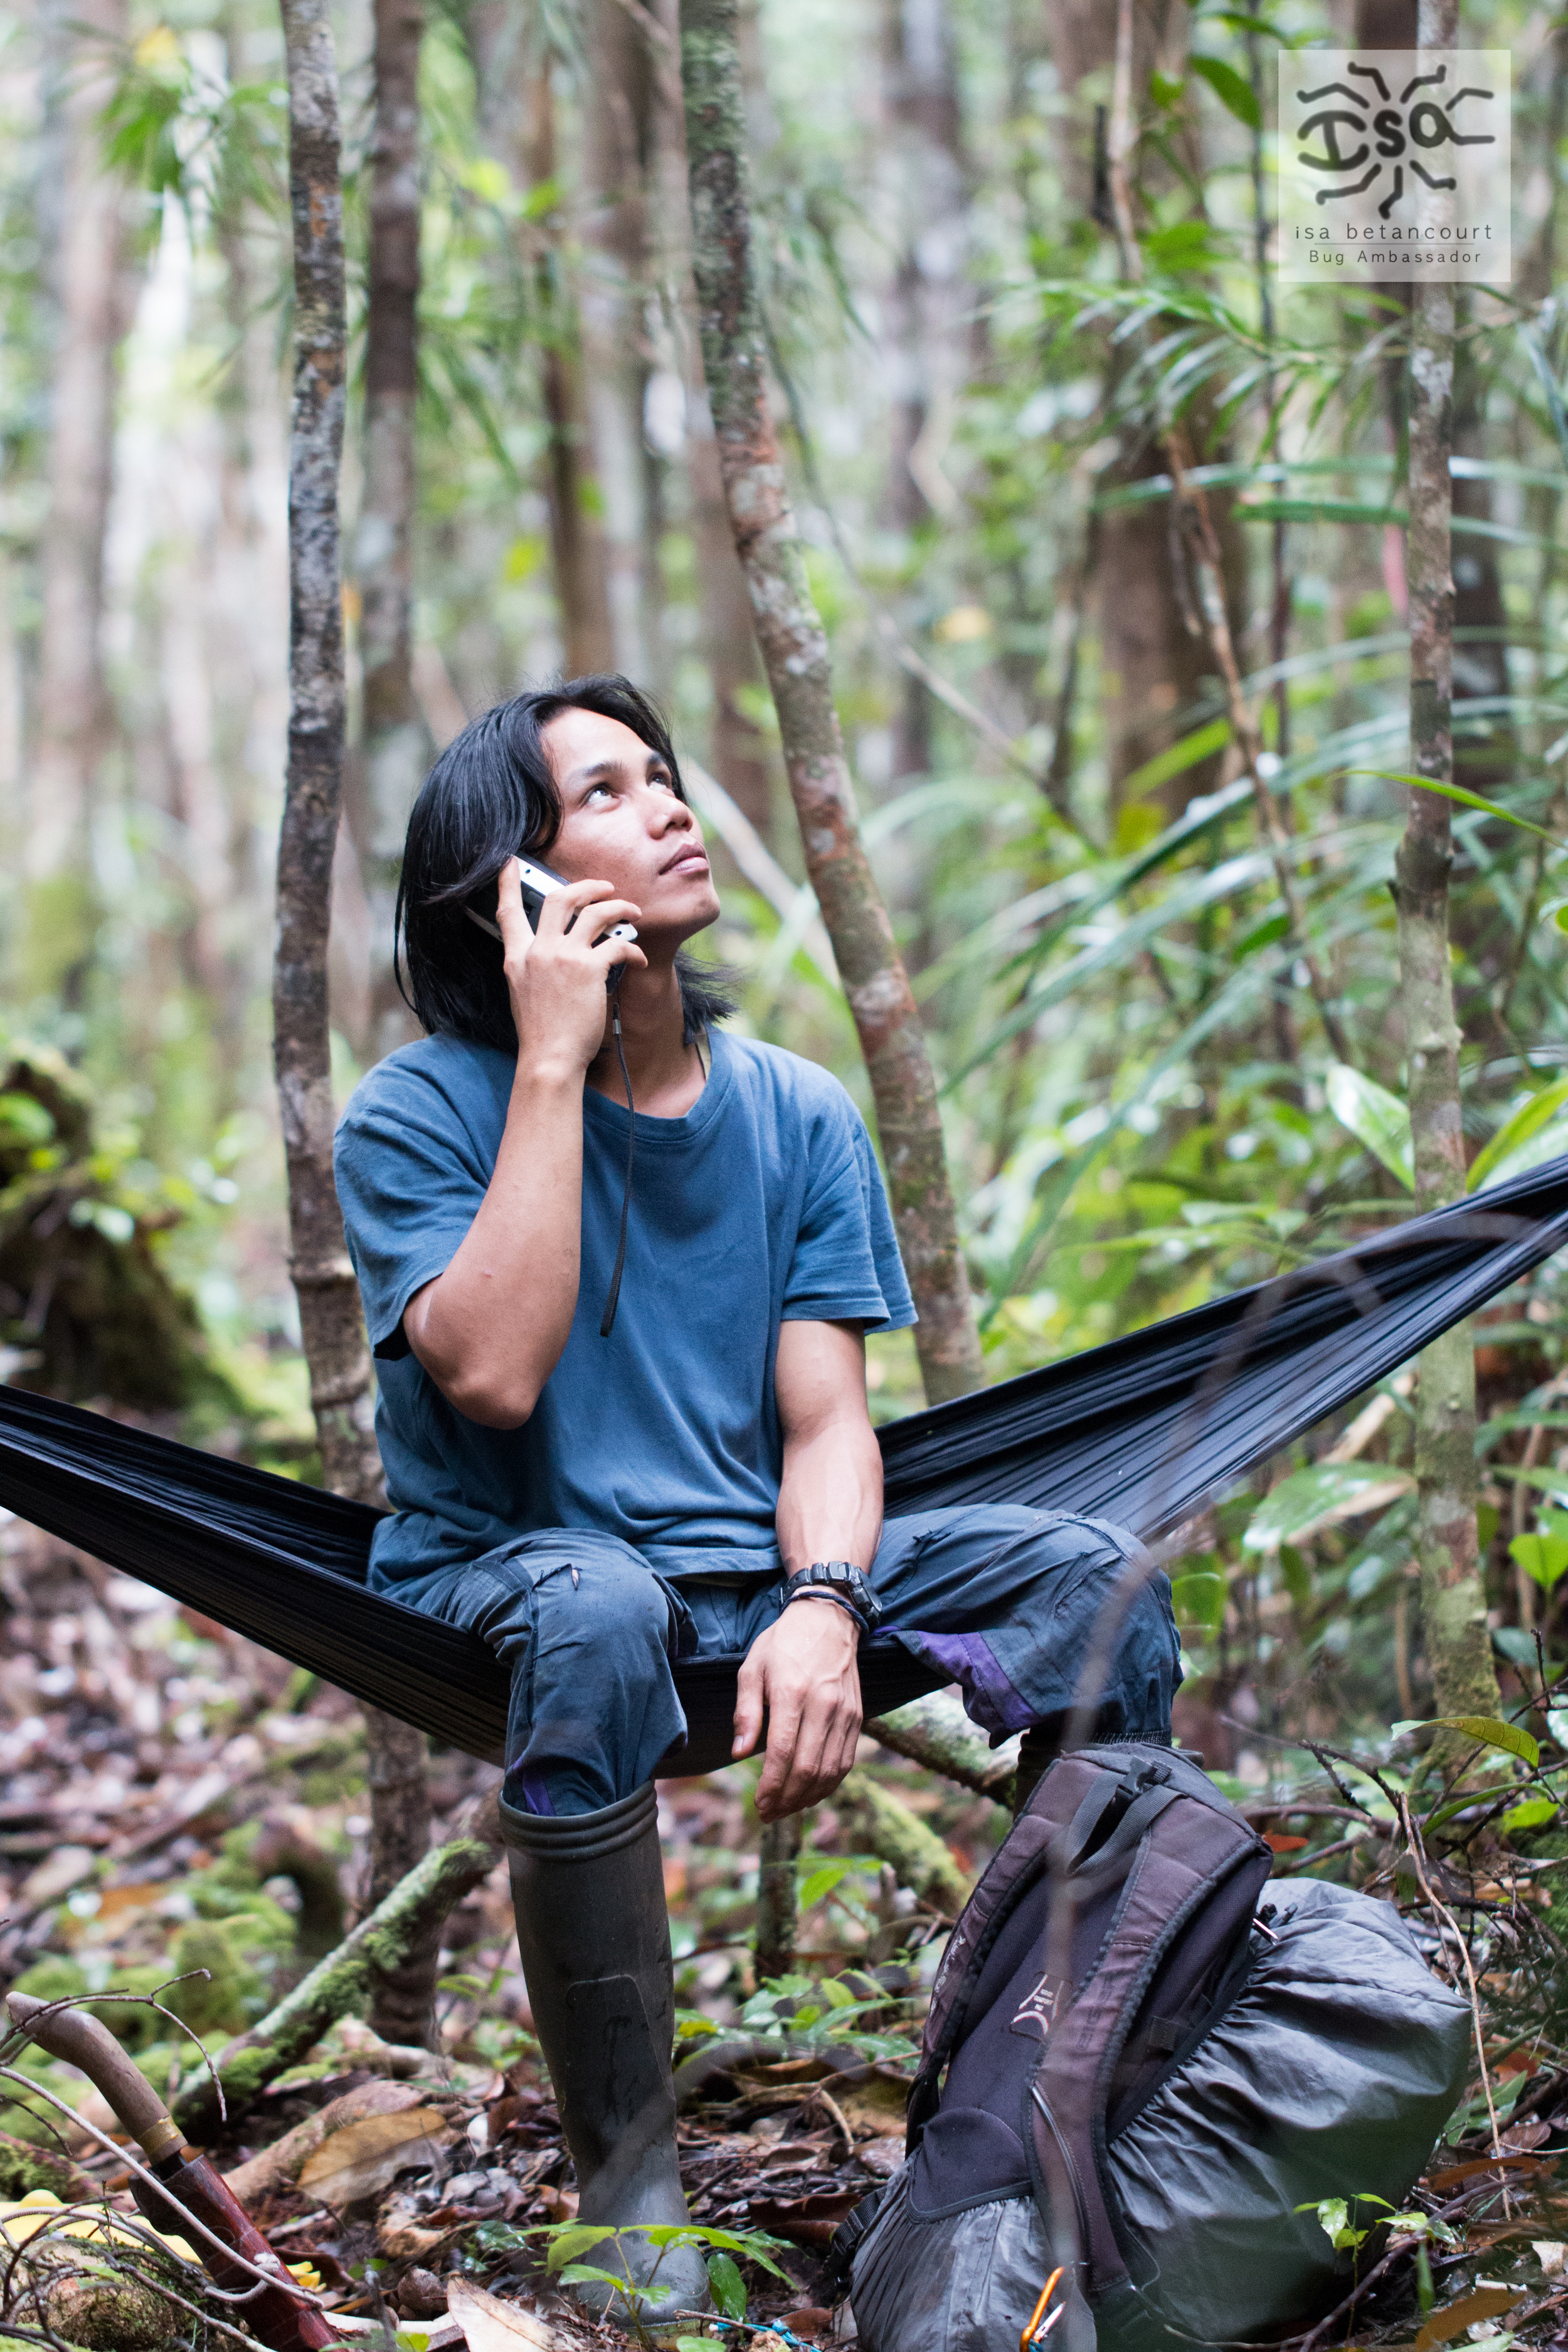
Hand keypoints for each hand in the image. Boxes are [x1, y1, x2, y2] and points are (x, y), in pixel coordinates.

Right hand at [497, 862, 645, 1077]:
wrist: (549, 1059)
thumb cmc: (541, 1035)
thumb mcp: (522, 994)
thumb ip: (534, 967)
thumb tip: (558, 952)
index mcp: (517, 957)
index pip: (508, 912)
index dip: (507, 883)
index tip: (510, 863)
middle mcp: (538, 950)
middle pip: (560, 898)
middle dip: (587, 886)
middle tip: (605, 888)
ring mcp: (563, 957)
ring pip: (596, 912)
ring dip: (620, 907)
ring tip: (633, 913)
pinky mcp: (589, 969)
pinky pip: (618, 945)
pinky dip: (633, 949)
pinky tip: (638, 959)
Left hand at [733, 1598, 861, 1820]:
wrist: (828, 1619)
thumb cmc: (783, 1644)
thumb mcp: (752, 1668)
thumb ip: (745, 1712)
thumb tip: (739, 1753)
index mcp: (792, 1692)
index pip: (784, 1753)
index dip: (771, 1786)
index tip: (758, 1804)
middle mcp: (823, 1705)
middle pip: (808, 1769)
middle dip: (787, 1799)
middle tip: (768, 1814)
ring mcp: (845, 1713)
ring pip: (830, 1771)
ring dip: (807, 1798)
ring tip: (787, 1809)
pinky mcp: (857, 1717)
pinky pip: (846, 1761)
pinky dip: (829, 1784)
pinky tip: (811, 1792)